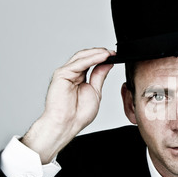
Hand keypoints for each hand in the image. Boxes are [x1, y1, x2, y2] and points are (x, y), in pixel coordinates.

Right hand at [21, 48, 114, 163]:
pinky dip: (91, 59)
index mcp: (79, 77)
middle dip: (100, 53)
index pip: (91, 62)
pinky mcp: (62, 74)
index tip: (115, 56)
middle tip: (113, 52)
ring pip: (82, 57)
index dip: (102, 58)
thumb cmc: (78, 114)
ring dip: (97, 53)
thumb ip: (99, 76)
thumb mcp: (95, 91)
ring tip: (109, 53)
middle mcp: (71, 73)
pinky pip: (79, 63)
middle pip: (85, 57)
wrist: (67, 124)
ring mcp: (66, 73)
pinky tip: (102, 57)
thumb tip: (107, 63)